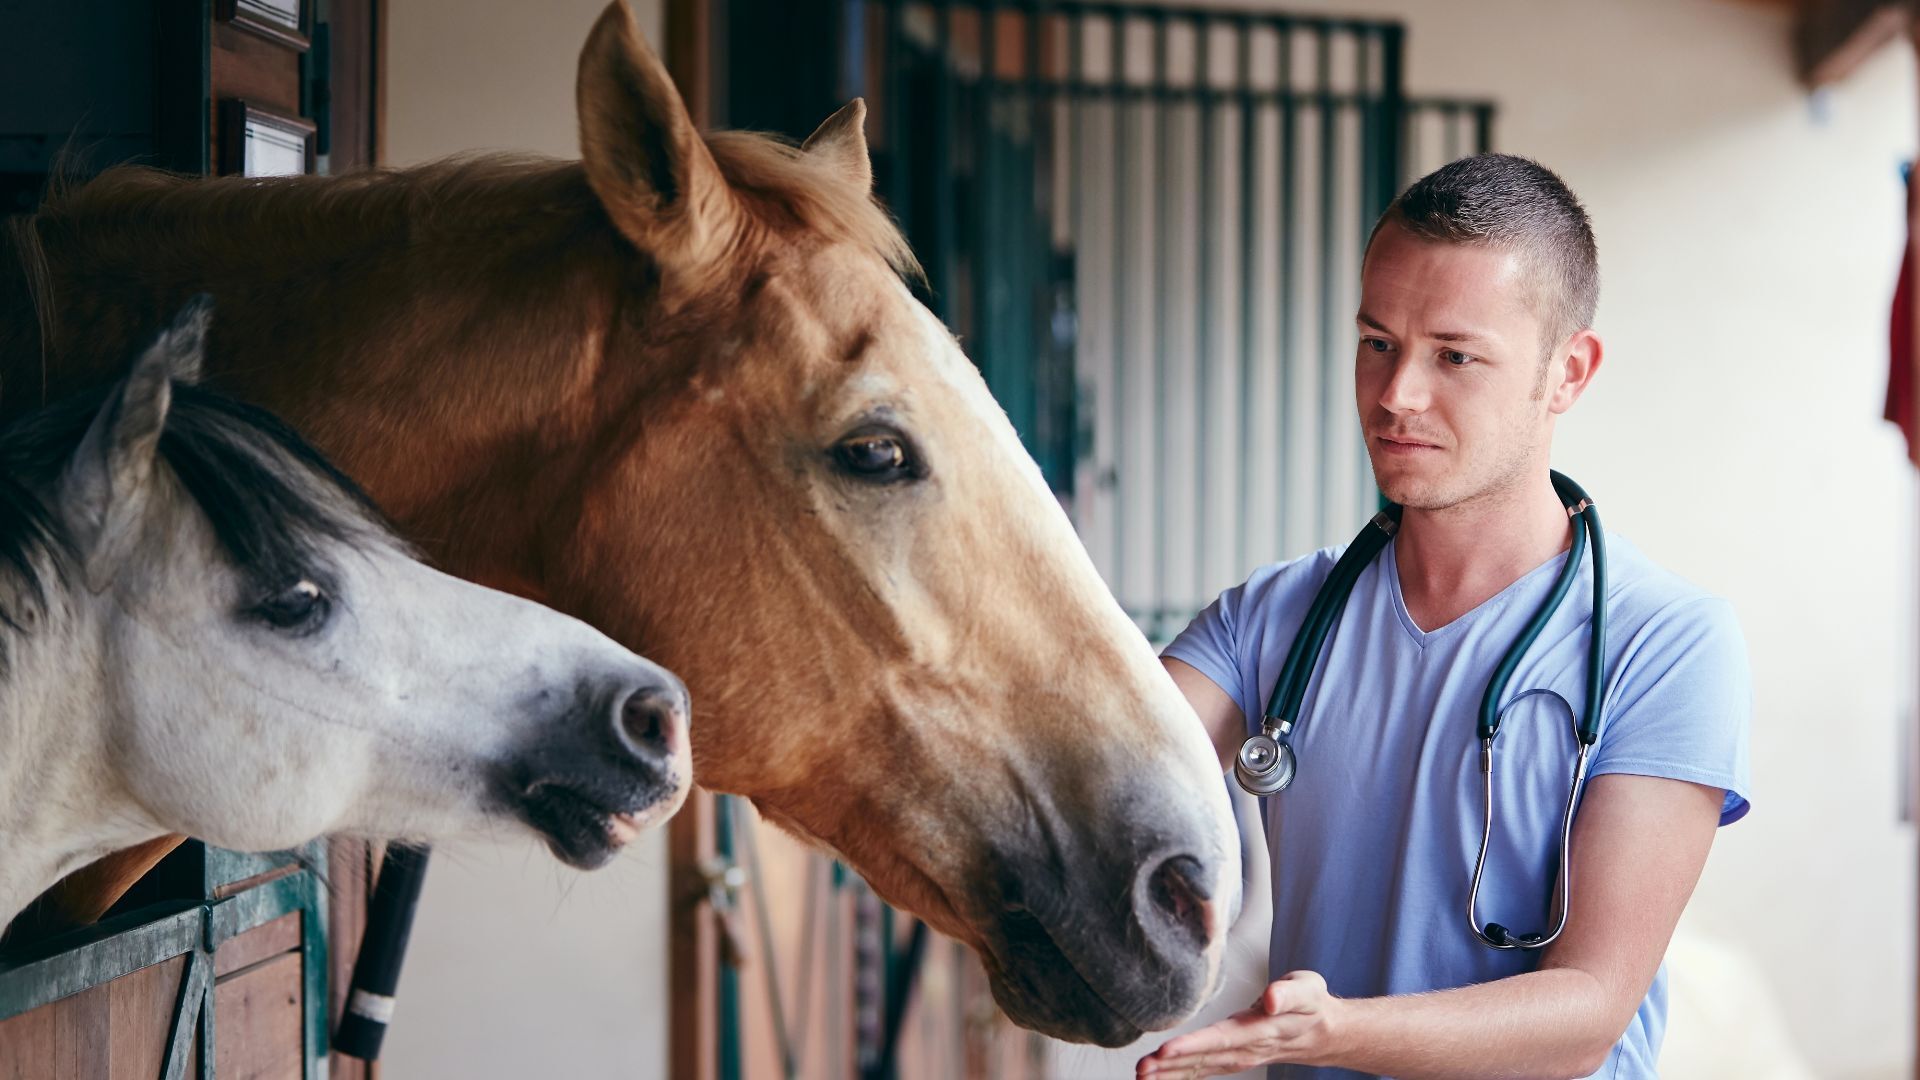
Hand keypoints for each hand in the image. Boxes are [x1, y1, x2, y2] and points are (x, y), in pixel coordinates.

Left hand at [1135, 971, 1339, 1077]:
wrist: (1324, 1033)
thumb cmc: (1312, 1005)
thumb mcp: (1309, 990)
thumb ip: (1289, 993)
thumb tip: (1270, 999)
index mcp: (1261, 1029)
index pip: (1222, 1038)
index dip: (1195, 1046)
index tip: (1166, 1050)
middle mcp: (1247, 1048)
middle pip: (1204, 1058)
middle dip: (1171, 1065)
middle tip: (1141, 1069)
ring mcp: (1239, 1057)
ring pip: (1201, 1067)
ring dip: (1170, 1074)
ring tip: (1141, 1076)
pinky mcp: (1233, 1058)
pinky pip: (1204, 1070)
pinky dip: (1180, 1076)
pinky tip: (1158, 1078)